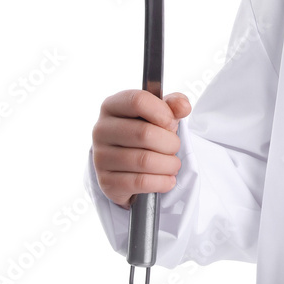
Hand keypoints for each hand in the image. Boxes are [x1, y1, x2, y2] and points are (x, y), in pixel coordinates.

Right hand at [91, 90, 191, 208]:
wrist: (128, 163)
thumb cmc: (146, 129)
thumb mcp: (159, 112)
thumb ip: (174, 104)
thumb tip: (183, 107)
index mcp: (112, 106)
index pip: (138, 101)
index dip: (162, 112)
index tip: (172, 123)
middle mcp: (101, 130)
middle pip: (144, 133)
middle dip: (170, 142)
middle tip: (175, 147)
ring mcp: (100, 157)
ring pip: (144, 160)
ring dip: (169, 164)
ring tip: (173, 164)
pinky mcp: (106, 182)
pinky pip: (140, 182)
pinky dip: (161, 182)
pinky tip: (168, 179)